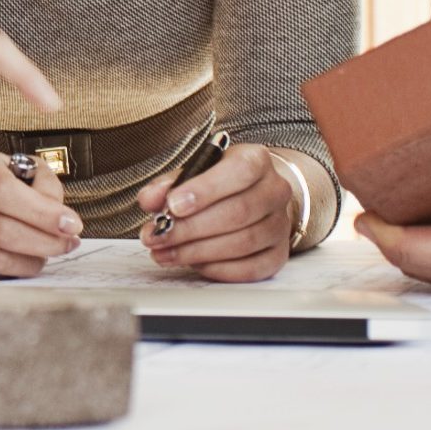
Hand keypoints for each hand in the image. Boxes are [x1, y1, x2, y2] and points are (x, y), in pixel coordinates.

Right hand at [0, 153, 83, 278]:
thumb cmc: (1, 187)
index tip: (73, 225)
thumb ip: (47, 190)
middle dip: (45, 243)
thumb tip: (63, 225)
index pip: (4, 192)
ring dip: (31, 263)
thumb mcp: (25, 172)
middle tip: (68, 245)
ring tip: (45, 254)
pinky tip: (20, 262)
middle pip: (2, 231)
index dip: (42, 213)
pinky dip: (9, 274)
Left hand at [137, 143, 301, 281]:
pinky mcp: (278, 255)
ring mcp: (280, 224)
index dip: (205, 190)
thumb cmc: (219, 184)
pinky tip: (193, 264)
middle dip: (190, 228)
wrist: (253, 196)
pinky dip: (217, 269)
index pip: (239, 172)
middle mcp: (275, 191)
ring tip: (165, 252)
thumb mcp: (192, 173)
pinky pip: (250, 268)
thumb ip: (169, 184)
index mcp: (256, 160)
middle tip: (157, 236)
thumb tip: (150, 200)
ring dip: (197, 251)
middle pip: (237, 213)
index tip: (173, 206)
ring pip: (242, 243)